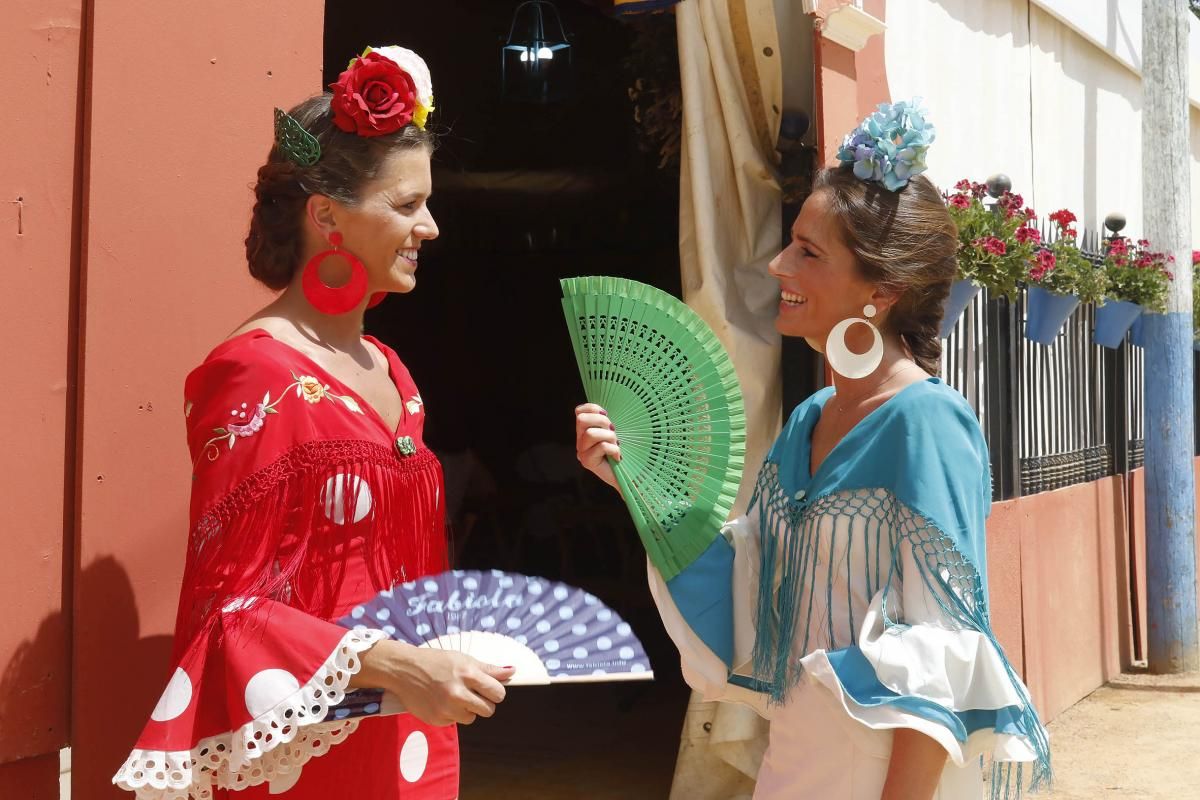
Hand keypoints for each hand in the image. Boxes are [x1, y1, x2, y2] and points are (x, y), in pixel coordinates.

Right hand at [351, 639, 514, 725]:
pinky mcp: (436, 719)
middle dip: (483, 703)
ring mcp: (446, 708)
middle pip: (488, 710)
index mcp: (467, 674)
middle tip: (472, 693)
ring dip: (467, 710)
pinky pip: (454, 722)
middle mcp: (457, 692)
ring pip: (472, 718)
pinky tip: (441, 701)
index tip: (489, 690)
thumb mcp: (463, 659)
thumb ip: (489, 669)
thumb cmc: (436, 661)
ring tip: (454, 696)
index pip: (497, 693)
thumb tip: (512, 671)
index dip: (495, 692)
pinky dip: (451, 714)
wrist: (403, 669)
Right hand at [575, 403, 620, 492]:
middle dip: (601, 421)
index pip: (579, 412)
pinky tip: (618, 456)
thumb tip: (607, 410)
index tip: (607, 414)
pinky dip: (614, 449)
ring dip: (609, 437)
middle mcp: (580, 441)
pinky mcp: (587, 462)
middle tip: (613, 431)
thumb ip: (608, 423)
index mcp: (585, 432)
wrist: (629, 477)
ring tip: (617, 445)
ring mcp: (582, 452)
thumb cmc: (625, 453)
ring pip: (591, 434)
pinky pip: (601, 446)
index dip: (593, 408)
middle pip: (581, 420)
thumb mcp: (616, 433)